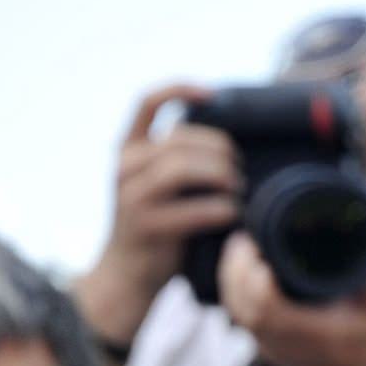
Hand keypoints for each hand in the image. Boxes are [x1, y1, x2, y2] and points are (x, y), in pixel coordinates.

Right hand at [74, 83, 241, 344]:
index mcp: (128, 149)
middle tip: (240, 167)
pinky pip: (192, 209)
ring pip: (181, 167)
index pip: (147, 102)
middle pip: (178, 138)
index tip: (212, 93)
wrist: (127, 277)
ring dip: (220, 175)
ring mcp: (132, 196)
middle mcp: (125, 167)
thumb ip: (180, 162)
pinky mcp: (146, 227)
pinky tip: (234, 213)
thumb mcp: (161, 188)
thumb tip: (232, 144)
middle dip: (219, 148)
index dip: (179, 89)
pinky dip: (220, 208)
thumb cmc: (158, 229)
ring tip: (239, 188)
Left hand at [217, 231, 365, 365]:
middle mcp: (281, 344)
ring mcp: (268, 346)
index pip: (267, 310)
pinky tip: (238, 268)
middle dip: (236, 270)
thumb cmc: (362, 346)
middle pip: (242, 307)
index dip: (257, 281)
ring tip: (239, 249)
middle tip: (244, 241)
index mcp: (306, 337)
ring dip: (230, 278)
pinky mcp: (261, 342)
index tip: (260, 252)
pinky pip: (237, 315)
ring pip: (235, 311)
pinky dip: (233, 289)